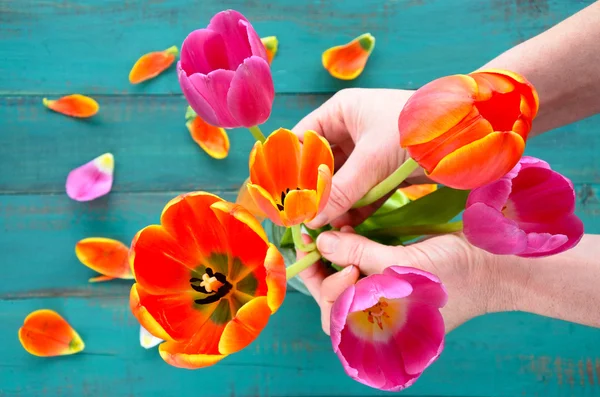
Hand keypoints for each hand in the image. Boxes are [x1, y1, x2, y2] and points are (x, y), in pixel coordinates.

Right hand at [292, 88, 425, 227]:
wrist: (470, 134)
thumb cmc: (416, 130)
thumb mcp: (372, 158)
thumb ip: (341, 189)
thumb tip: (311, 220)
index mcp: (340, 112)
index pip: (302, 141)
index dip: (289, 169)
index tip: (280, 198)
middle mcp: (350, 130)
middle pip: (320, 166)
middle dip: (312, 193)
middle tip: (301, 220)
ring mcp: (368, 152)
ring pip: (341, 182)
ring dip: (334, 205)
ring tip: (323, 230)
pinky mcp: (384, 171)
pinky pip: (362, 192)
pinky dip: (355, 209)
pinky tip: (346, 228)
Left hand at [298, 229, 509, 334]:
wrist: (501, 267)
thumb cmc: (459, 273)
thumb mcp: (406, 264)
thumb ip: (360, 254)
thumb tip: (322, 242)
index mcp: (386, 329)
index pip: (337, 316)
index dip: (329, 285)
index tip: (338, 257)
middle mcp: (383, 318)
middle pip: (336, 302)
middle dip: (324, 272)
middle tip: (320, 242)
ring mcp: (389, 300)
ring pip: (347, 284)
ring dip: (336, 260)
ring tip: (336, 234)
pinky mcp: (395, 281)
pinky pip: (365, 271)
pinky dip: (353, 253)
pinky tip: (350, 232)